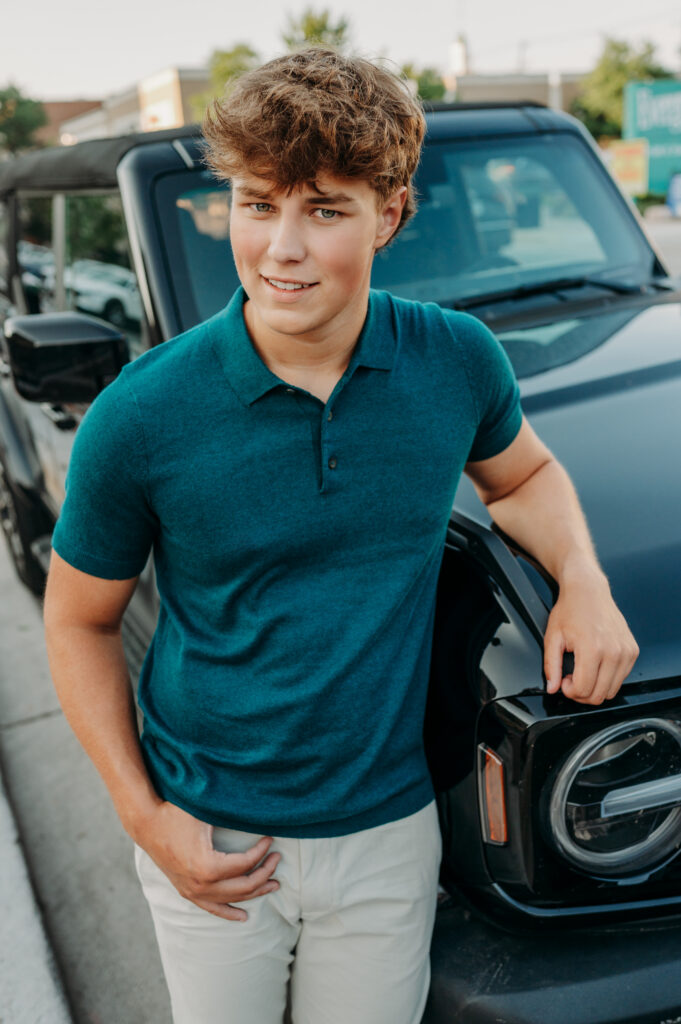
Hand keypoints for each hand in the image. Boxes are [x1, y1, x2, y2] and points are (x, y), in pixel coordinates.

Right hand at [133, 801, 279, 920]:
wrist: (147, 823)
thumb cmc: (177, 813)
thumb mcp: (207, 813)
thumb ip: (232, 816)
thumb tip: (260, 810)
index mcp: (208, 866)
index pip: (245, 864)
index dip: (261, 852)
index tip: (270, 839)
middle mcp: (201, 885)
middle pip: (243, 886)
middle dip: (265, 873)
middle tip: (277, 859)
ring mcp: (193, 891)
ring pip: (231, 899)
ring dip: (254, 892)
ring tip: (273, 884)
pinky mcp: (187, 891)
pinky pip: (211, 908)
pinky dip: (228, 913)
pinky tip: (243, 916)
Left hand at [543, 568, 638, 704]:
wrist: (588, 590)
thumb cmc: (570, 610)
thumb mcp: (552, 637)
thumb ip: (551, 666)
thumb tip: (552, 688)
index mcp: (592, 649)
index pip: (584, 690)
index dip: (570, 692)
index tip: (564, 681)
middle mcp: (613, 652)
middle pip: (599, 695)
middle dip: (582, 693)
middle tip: (572, 679)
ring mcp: (626, 651)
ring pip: (612, 690)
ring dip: (596, 688)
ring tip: (583, 672)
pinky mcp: (633, 650)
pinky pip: (621, 677)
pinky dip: (608, 678)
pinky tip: (595, 665)